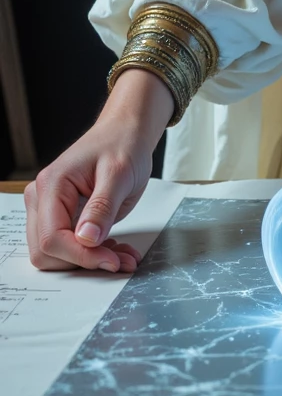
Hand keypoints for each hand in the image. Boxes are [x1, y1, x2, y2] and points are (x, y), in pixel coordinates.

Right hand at [25, 68, 173, 272]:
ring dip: (88, 261)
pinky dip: (92, 254)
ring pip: (57, 255)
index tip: (111, 260)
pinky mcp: (63, 217)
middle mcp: (42, 198)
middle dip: (83, 261)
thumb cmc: (122, 144)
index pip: (51, 238)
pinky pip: (69, 247)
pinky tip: (116, 249)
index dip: (80, 255)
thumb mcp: (119, 173)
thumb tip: (87, 239)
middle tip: (119, 260)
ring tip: (122, 254)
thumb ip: (102, 207)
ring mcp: (49, 209)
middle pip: (47, 252)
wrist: (126, 134)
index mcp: (51, 184)